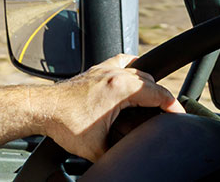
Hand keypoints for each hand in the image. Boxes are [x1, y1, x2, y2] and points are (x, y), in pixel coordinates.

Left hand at [37, 53, 183, 160]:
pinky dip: (132, 69)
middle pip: (151, 80)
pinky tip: (132, 79)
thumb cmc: (64, 122)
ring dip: (148, 83)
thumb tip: (128, 159)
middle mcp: (114, 73)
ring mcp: (104, 69)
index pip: (159, 93)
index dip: (173, 107)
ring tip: (152, 100)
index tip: (178, 117)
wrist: (42, 108)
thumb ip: (118, 152)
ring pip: (138, 69)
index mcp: (120, 88)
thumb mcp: (98, 147)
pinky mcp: (95, 69)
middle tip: (165, 114)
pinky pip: (122, 61)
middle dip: (161, 97)